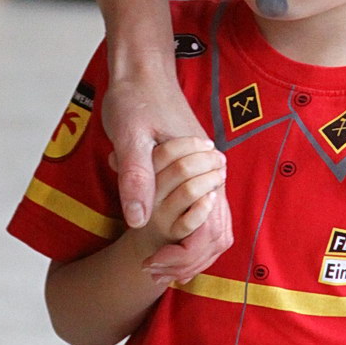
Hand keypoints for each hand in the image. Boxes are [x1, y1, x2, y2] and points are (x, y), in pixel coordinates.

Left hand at [101, 71, 232, 280]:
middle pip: (216, 234)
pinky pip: (205, 213)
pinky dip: (190, 235)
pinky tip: (165, 244)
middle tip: (152, 273)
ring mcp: (207, 173)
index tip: (152, 266)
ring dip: (191, 251)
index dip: (182, 255)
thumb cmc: (135, 99)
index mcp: (200, 166)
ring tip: (159, 266)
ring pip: (214, 226)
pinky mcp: (197, 173)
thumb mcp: (128, 135)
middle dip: (188, 262)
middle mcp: (211, 173)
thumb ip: (136, 176)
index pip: (206, 229)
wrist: (143, 71)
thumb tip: (140, 221)